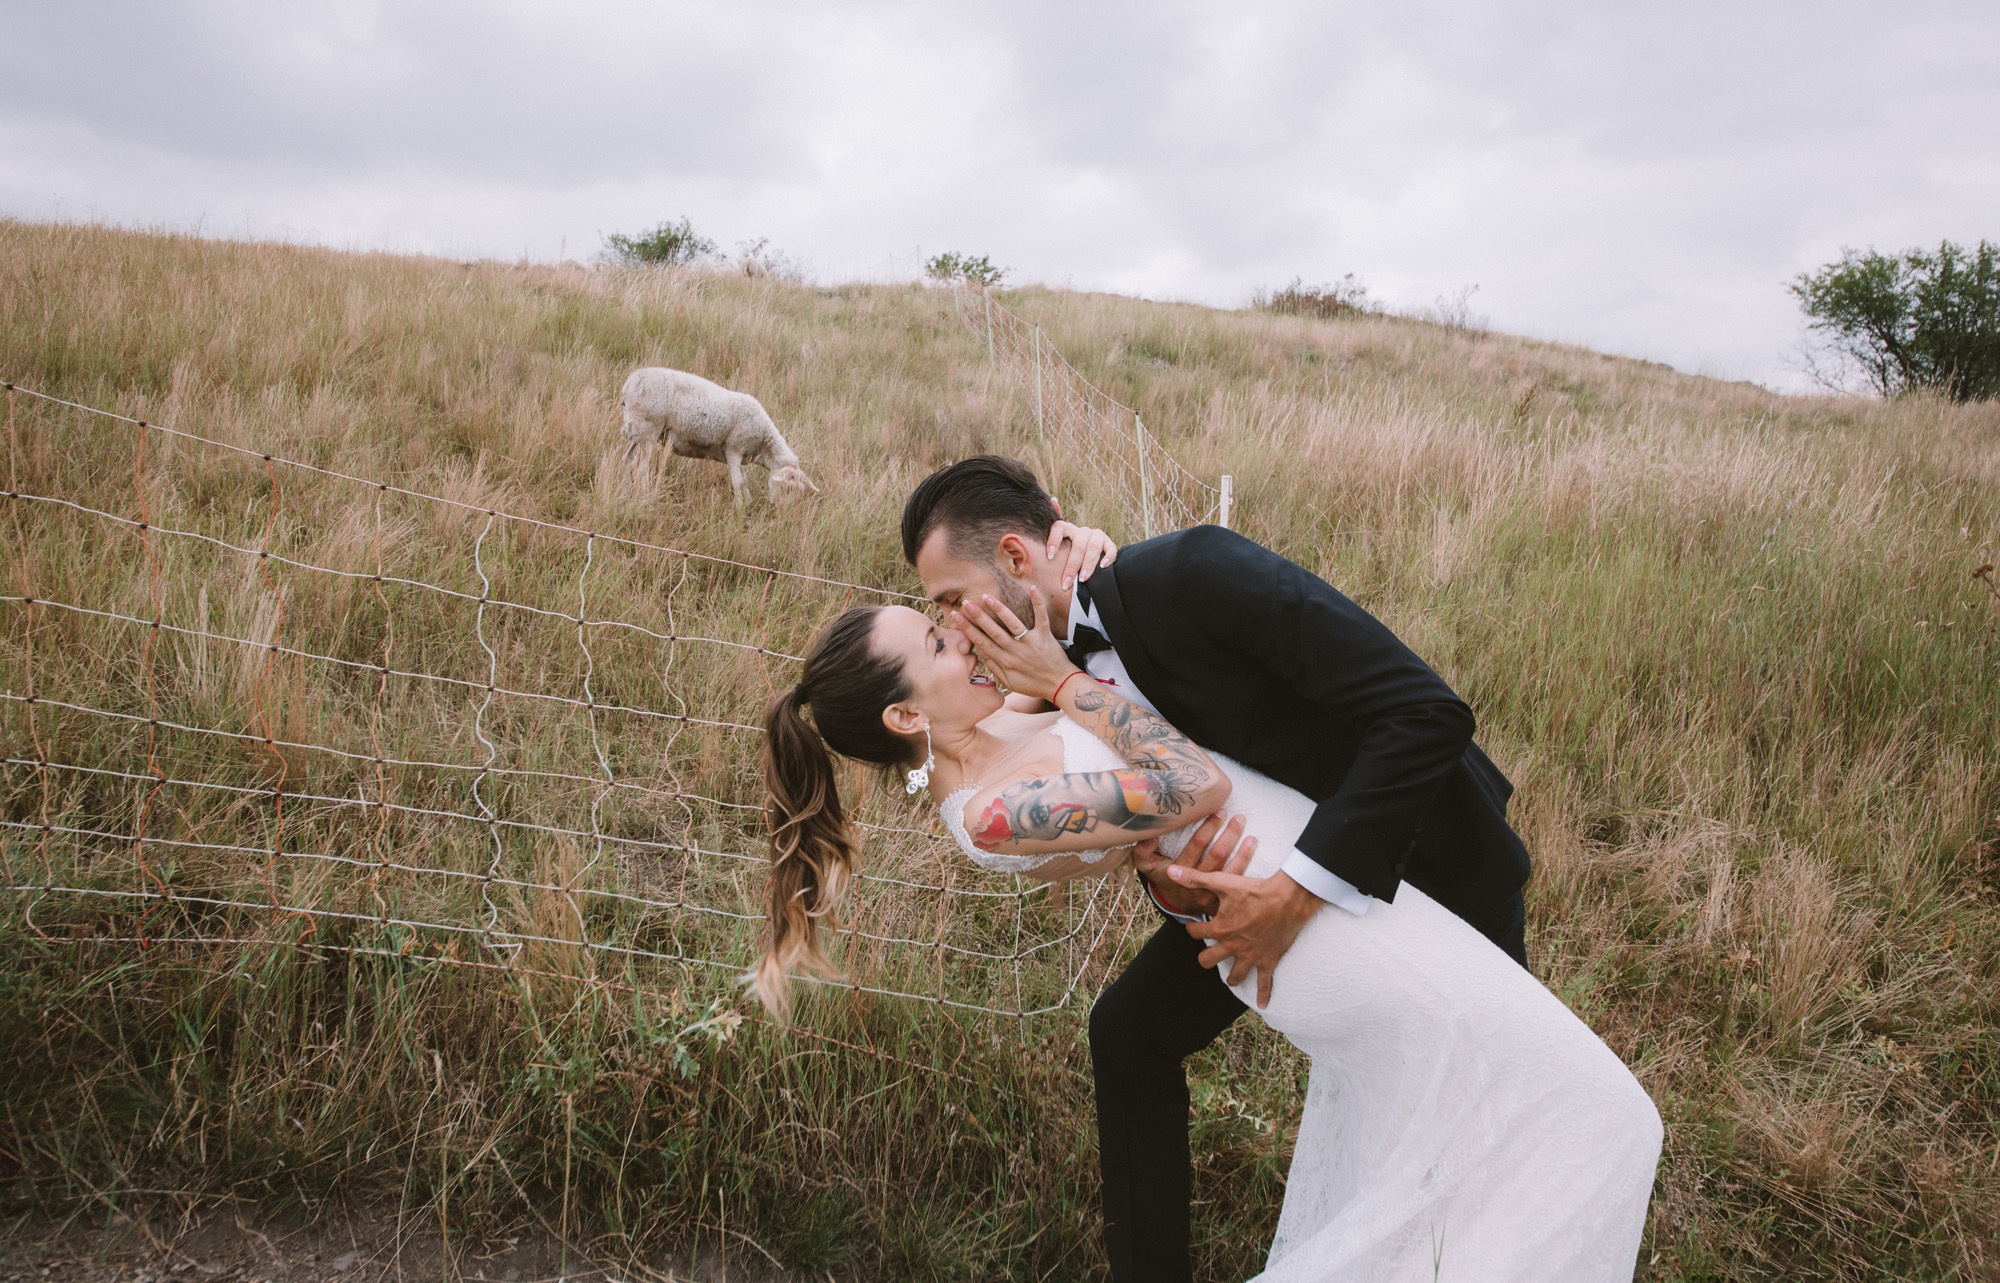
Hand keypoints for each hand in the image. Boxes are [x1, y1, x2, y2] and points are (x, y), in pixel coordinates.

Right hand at [953, 584, 1076, 702]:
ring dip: (999, 609)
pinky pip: (1041, 617)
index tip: (956, 617)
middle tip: (966, 603)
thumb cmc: (1033, 684)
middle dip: (978, 617)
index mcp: (1005, 661)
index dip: (967, 629)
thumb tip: (980, 652)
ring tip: (987, 597)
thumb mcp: (1009, 682)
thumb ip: (994, 667)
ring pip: (1012, 623)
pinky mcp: (1045, 636)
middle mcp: (1015, 651)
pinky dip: (1037, 603)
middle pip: (993, 631)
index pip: (982, 642)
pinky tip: (1031, 588)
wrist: (1059, 685)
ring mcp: (1030, 642)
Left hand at [1045, 520, 1117, 590]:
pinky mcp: (1108, 543)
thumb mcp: (1060, 553)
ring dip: (1088, 565)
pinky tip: (1103, 567)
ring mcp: (1096, 536)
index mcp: (1068, 530)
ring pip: (1093, 547)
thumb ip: (1051, 554)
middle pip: (1077, 545)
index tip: (1049, 557)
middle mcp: (1082, 531)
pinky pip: (1110, 549)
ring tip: (1082, 579)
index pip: (1059, 527)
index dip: (1054, 540)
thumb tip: (1038, 560)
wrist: (1090, 557)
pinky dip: (1107, 557)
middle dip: (1072, 567)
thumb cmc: (1069, 558)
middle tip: (1066, 583)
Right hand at [1131, 813, 1258, 916]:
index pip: (1197, 845)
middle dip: (1230, 835)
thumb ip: (1143, 850)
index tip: (1219, 812)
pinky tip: (1255, 858)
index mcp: (1180, 871)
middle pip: (1218, 856)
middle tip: (1239, 818)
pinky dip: (1248, 871)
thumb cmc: (1162, 876)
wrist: (1174, 903)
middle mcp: (1197, 883)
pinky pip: (1238, 887)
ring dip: (1244, 853)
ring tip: (1252, 836)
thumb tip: (1149, 835)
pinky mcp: (1222, 902)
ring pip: (1232, 872)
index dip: (1209, 828)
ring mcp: (1211, 895)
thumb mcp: (1146, 865)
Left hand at [1166, 866, 1319, 1007]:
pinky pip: (1264, 982)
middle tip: (1208, 954)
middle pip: (1209, 960)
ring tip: (1230, 979)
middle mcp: (1232, 946)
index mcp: (1219, 929)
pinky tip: (1262, 1005)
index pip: (1196, 933)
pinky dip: (1264, 994)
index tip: (1194, 926)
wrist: (1287, 899)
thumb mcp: (1222, 882)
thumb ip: (1194, 878)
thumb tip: (1170, 872)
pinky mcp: (1267, 960)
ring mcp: (1250, 956)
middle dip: (1206, 958)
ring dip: (1231, 978)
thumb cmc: (1254, 889)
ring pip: (1235, 976)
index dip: (1192, 929)